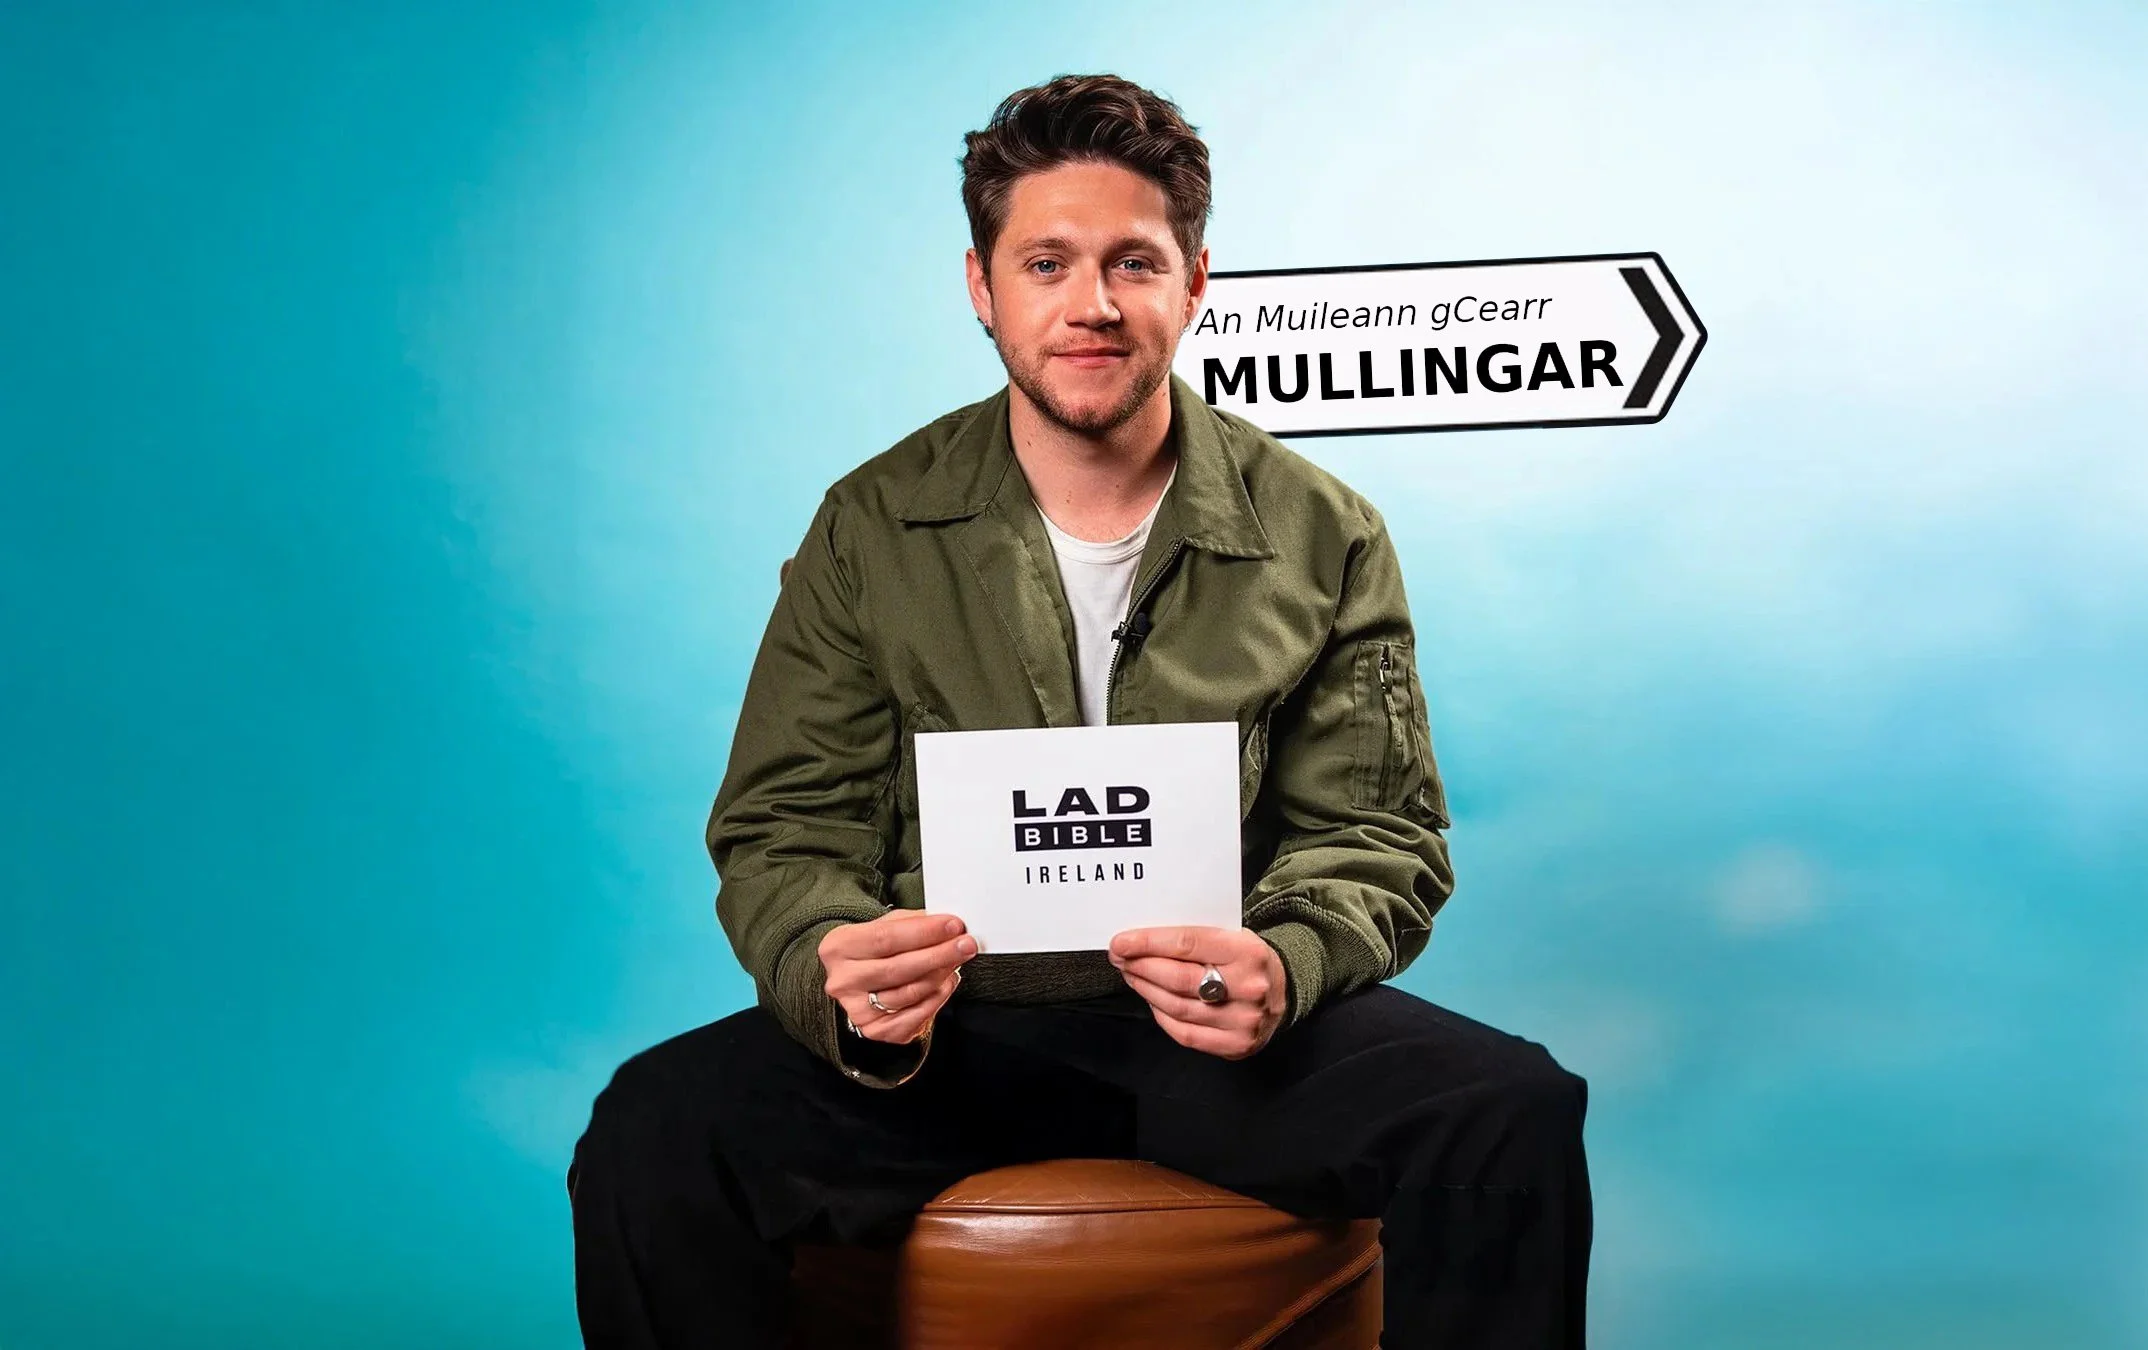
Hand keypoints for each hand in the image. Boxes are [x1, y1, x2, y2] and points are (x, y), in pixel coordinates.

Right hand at [820, 911, 975, 1044]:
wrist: (858, 979)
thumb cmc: (875, 949)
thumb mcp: (885, 926)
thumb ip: (912, 923)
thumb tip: (947, 925)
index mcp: (839, 947)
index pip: (885, 938)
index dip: (924, 932)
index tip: (954, 925)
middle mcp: (843, 981)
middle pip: (898, 968)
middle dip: (939, 954)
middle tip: (966, 945)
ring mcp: (857, 1009)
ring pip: (909, 993)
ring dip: (941, 975)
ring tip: (957, 960)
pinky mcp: (875, 1030)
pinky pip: (915, 1016)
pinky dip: (936, 998)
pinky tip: (946, 982)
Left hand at [1109, 926, 1287, 1059]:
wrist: (1284, 992)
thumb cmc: (1247, 960)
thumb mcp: (1233, 937)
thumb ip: (1195, 938)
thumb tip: (1142, 941)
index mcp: (1247, 951)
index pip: (1187, 943)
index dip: (1148, 943)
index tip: (1121, 942)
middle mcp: (1248, 987)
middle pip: (1178, 978)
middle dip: (1141, 966)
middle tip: (1120, 958)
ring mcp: (1242, 1020)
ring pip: (1177, 1007)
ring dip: (1145, 989)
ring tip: (1132, 975)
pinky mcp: (1235, 1045)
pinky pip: (1184, 1033)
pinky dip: (1161, 1015)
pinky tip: (1152, 1000)